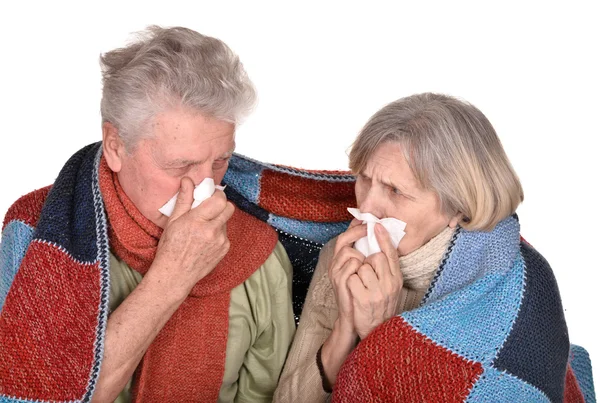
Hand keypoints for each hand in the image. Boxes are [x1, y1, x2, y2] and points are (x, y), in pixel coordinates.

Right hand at [151, 177, 234, 295]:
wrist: (175, 275)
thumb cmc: (170, 248)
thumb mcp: (173, 221)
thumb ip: (184, 199)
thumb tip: (188, 180)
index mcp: (197, 221)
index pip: (219, 199)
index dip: (216, 195)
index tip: (209, 196)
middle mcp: (212, 231)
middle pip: (229, 208)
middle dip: (221, 204)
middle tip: (209, 208)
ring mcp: (221, 241)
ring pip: (226, 221)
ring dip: (218, 220)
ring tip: (202, 228)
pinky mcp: (225, 249)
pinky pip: (225, 234)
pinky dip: (218, 233)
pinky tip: (205, 239)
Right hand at [328, 219, 366, 334]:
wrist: (358, 320)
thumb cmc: (364, 296)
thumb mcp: (366, 274)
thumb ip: (368, 257)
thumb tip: (378, 237)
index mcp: (342, 261)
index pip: (345, 237)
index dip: (354, 227)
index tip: (366, 219)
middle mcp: (336, 264)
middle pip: (344, 240)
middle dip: (357, 234)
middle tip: (369, 230)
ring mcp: (336, 273)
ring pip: (350, 252)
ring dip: (362, 257)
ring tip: (367, 268)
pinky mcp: (339, 282)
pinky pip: (352, 265)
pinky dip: (361, 267)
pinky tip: (365, 276)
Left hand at [347, 223, 402, 338]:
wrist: (374, 332)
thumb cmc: (379, 306)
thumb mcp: (390, 287)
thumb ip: (386, 269)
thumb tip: (378, 246)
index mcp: (396, 280)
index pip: (391, 254)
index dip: (383, 238)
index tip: (377, 226)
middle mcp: (389, 285)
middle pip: (374, 257)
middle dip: (366, 262)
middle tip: (365, 275)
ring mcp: (376, 292)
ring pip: (362, 267)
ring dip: (357, 274)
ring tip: (360, 287)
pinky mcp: (362, 299)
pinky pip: (352, 278)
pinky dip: (350, 283)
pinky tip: (354, 293)